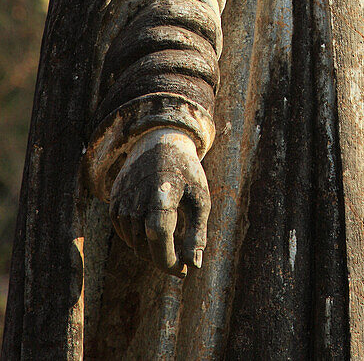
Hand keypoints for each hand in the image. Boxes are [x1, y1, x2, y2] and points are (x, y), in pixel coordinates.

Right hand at [109, 128, 209, 277]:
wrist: (160, 142)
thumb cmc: (186, 173)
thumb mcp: (200, 199)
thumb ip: (197, 233)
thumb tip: (194, 266)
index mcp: (162, 194)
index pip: (159, 237)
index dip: (170, 260)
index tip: (183, 271)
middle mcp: (137, 198)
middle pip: (145, 246)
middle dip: (164, 258)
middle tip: (181, 258)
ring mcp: (122, 200)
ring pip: (134, 243)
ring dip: (151, 248)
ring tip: (171, 236)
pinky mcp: (114, 202)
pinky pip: (125, 233)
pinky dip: (139, 237)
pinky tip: (153, 226)